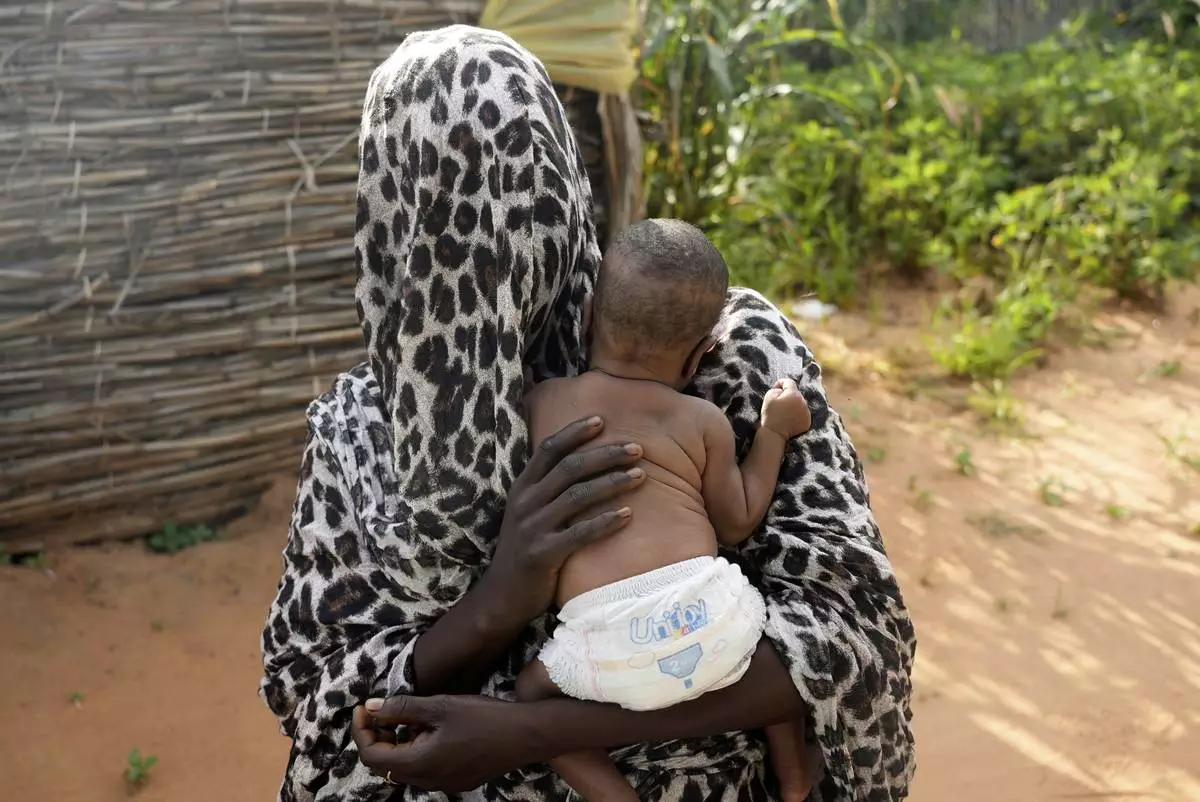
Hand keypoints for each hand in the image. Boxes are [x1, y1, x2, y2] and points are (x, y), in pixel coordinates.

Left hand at [352, 695, 541, 791]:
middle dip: (378, 737)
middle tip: (382, 710)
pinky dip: (417, 750)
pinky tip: (431, 730)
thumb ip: (402, 708)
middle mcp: (427, 780)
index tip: (364, 708)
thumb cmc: (483, 717)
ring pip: (406, 768)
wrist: (525, 735)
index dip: (362, 731)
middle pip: (386, 764)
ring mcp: (443, 783)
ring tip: (409, 717)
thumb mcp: (440, 706)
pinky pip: (425, 769)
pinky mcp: (457, 780)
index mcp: (419, 763)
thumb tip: (372, 707)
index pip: (372, 755)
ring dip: (398, 744)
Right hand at [485, 416, 644, 622]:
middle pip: (569, 468)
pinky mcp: (542, 555)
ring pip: (577, 496)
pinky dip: (605, 522)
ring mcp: (532, 528)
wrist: (501, 596)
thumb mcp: (528, 513)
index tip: (602, 420)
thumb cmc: (525, 549)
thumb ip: (548, 490)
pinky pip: (579, 534)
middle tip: (637, 449)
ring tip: (641, 476)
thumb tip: (585, 463)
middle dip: (605, 455)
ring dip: (612, 483)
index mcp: (522, 488)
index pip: (548, 449)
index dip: (574, 432)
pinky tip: (628, 515)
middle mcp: (525, 503)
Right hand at [761, 378, 810, 438]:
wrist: (775, 433)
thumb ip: (777, 389)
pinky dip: (797, 414)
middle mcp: (803, 402)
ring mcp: (807, 413)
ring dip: (793, 405)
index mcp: (794, 395)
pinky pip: (802, 413)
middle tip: (779, 403)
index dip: (781, 383)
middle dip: (788, 395)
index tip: (775, 389)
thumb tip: (782, 390)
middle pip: (796, 393)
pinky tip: (789, 418)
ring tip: (785, 412)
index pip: (789, 382)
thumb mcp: (769, 397)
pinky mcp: (807, 421)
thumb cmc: (770, 414)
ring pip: (800, 403)